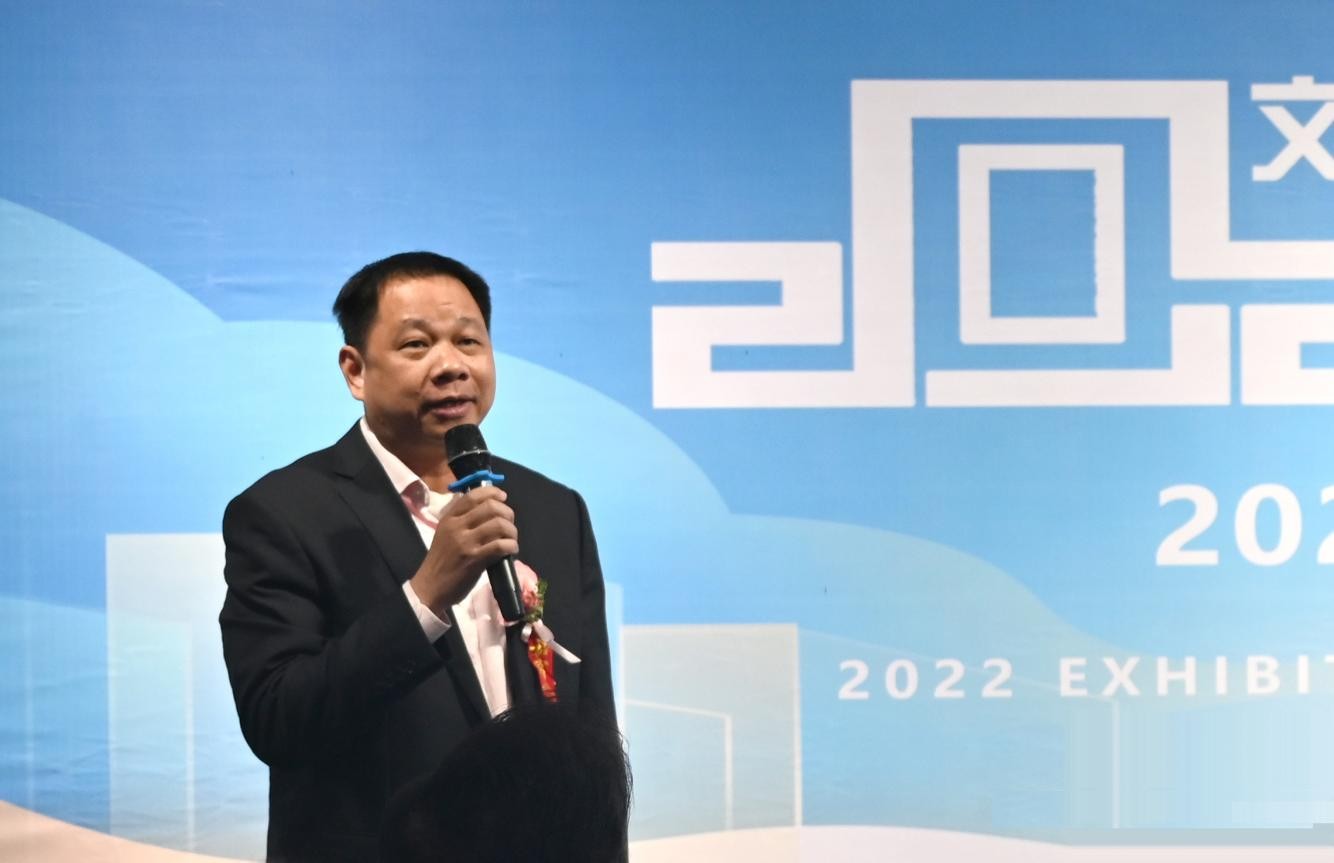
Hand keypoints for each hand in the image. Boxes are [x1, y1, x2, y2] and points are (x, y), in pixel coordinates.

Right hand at [408, 486, 517, 614]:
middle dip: (507, 513)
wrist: (430, 587)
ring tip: (511, 539)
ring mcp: (466, 543)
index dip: (492, 492)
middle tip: (509, 523)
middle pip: (490, 507)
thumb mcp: (445, 533)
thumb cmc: (441, 560)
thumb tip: (487, 508)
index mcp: (449, 518)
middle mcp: (457, 527)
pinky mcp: (474, 559)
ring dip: (512, 531)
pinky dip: (511, 545)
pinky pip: (501, 545)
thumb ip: (462, 519)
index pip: (473, 496)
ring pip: (499, 524)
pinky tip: (511, 550)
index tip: (502, 497)